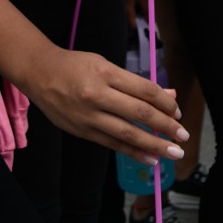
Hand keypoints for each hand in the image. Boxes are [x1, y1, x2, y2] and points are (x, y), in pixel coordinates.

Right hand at [18, 48, 186, 166]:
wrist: (39, 74)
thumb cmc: (76, 66)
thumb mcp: (106, 65)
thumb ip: (136, 83)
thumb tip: (168, 96)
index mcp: (106, 73)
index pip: (144, 90)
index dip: (165, 103)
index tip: (178, 112)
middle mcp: (97, 95)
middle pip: (139, 113)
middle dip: (165, 126)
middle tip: (184, 135)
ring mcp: (88, 116)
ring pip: (127, 133)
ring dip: (154, 145)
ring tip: (173, 152)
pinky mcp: (82, 131)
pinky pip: (112, 144)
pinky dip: (133, 152)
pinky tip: (150, 158)